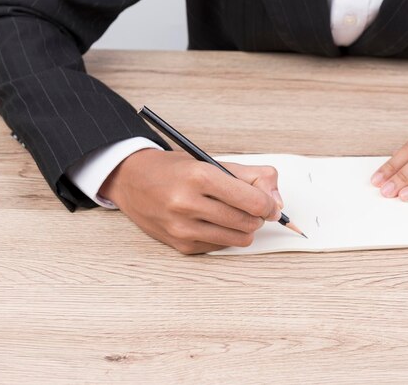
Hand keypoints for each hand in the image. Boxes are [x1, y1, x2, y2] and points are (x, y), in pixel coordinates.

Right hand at [99, 150, 283, 253]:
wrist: (131, 180)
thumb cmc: (173, 170)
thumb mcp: (211, 161)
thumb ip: (251, 176)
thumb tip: (276, 201)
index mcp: (200, 176)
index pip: (252, 201)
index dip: (269, 205)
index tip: (271, 205)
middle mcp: (188, 203)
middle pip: (247, 221)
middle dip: (257, 216)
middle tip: (253, 207)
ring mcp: (182, 228)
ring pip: (238, 238)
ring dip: (244, 228)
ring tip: (235, 214)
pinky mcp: (180, 245)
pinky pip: (220, 246)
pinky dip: (225, 236)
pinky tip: (213, 222)